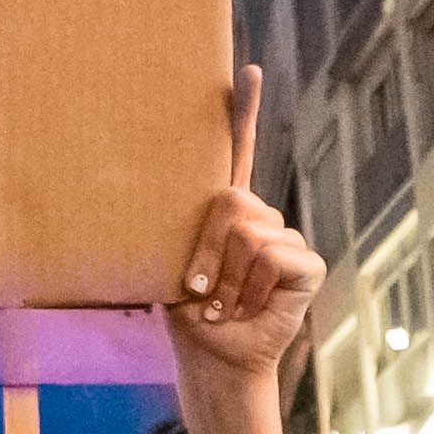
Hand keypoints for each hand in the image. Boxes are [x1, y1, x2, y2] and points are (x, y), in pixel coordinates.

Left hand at [168, 72, 320, 433]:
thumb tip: (127, 198)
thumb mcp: (168, 267)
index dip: (243, 113)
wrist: (212, 358)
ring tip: (224, 305)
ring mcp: (286, 239)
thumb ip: (169, 233)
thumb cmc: (187, 313)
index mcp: (226, 210)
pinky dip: (252, 289)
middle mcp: (260, 217)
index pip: (239, 152)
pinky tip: (250, 308)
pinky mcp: (306, 266)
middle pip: (230, 201)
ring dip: (226, 281)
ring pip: (249, 235)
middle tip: (200, 291)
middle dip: (206, 252)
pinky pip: (274, 256)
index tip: (244, 74)